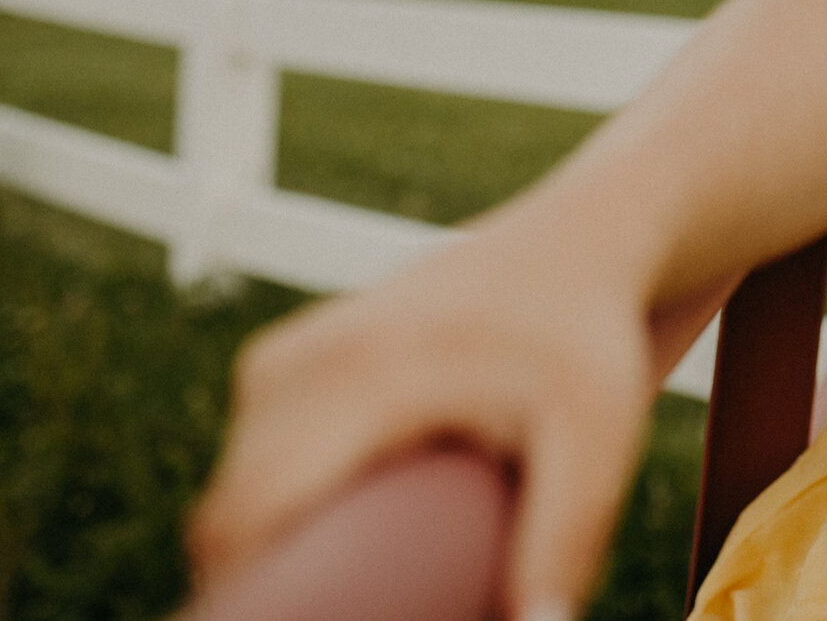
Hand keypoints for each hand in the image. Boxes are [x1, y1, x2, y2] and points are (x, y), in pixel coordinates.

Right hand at [188, 224, 670, 619]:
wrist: (576, 243)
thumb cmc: (587, 343)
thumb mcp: (598, 440)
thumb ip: (565, 538)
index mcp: (362, 375)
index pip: (245, 516)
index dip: (249, 592)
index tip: (299, 619)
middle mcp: (303, 357)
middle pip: (228, 515)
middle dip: (265, 579)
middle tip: (350, 605)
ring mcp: (287, 351)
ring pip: (235, 489)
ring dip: (274, 541)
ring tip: (352, 573)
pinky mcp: (289, 355)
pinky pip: (250, 454)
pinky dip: (277, 501)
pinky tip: (333, 532)